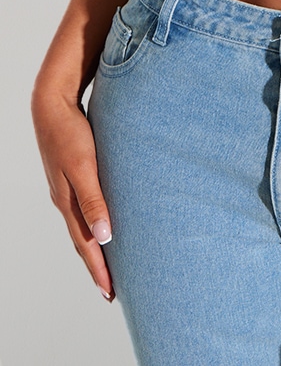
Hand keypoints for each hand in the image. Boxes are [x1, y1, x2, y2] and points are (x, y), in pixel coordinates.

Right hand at [31, 85, 114, 300]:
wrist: (52, 105)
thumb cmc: (70, 133)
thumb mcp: (83, 166)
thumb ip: (93, 200)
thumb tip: (104, 237)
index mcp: (68, 202)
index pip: (86, 245)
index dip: (98, 269)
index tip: (110, 293)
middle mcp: (65, 199)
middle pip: (82, 241)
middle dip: (96, 266)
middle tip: (110, 289)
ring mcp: (66, 188)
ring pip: (83, 225)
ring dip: (95, 247)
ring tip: (107, 262)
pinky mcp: (71, 174)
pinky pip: (84, 208)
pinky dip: (93, 223)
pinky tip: (101, 222)